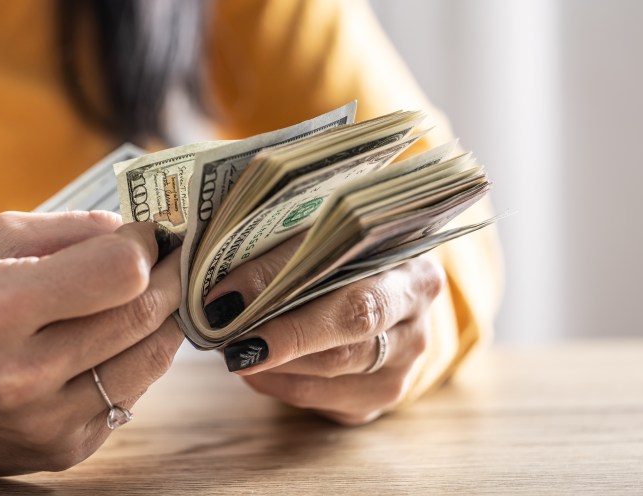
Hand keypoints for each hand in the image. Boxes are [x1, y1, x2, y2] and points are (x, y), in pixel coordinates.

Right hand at [0, 211, 183, 475]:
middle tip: (176, 257)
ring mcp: (46, 422)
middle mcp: (24, 374)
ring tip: (157, 294)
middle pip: (143, 317)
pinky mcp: (62, 450)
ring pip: (150, 361)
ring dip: (165, 320)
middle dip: (172, 278)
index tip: (149, 234)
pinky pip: (129, 396)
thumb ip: (74, 230)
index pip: (120, 273)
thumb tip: (143, 233)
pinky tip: (118, 339)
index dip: (146, 246)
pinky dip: (135, 361)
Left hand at [203, 242, 445, 424]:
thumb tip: (226, 297)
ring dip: (268, 361)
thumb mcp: (330, 243)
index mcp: (414, 273)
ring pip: (327, 373)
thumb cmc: (349, 258)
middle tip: (227, 336)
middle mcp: (416, 324)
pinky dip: (273, 380)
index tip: (230, 300)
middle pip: (347, 338)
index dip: (291, 292)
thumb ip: (287, 259)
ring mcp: (401, 369)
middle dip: (279, 336)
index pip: (356, 291)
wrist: (384, 294)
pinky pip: (315, 397)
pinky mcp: (375, 400)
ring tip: (229, 341)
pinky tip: (252, 363)